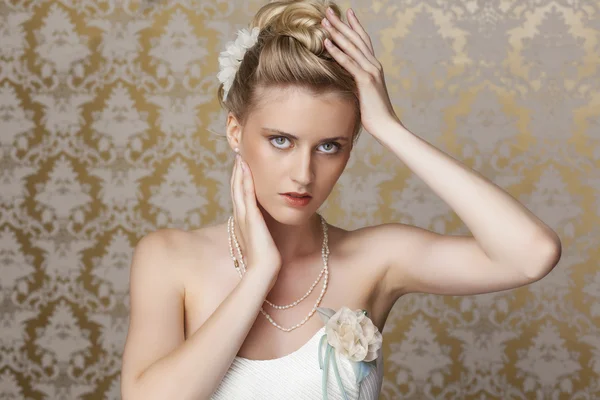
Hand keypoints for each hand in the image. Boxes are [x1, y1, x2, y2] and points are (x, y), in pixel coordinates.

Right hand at [230, 153, 281, 288]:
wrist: (263, 271)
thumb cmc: (264, 260)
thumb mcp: (261, 242)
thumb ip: (261, 233)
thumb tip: (265, 230)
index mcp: (243, 221)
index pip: (239, 196)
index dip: (239, 181)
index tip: (242, 167)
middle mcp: (240, 217)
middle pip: (236, 189)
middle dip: (237, 172)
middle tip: (238, 155)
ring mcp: (244, 216)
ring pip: (239, 188)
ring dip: (239, 172)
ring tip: (240, 156)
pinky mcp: (251, 217)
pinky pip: (247, 194)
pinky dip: (246, 180)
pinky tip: (246, 168)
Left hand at [321, 7, 401, 135]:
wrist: (387, 126)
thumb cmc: (374, 114)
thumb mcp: (363, 94)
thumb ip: (356, 82)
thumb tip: (345, 79)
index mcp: (374, 67)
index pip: (363, 41)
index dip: (354, 26)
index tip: (346, 13)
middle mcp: (374, 65)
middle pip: (356, 38)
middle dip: (342, 23)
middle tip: (329, 10)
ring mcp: (371, 72)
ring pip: (351, 47)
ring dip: (336, 32)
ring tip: (324, 21)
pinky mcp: (365, 81)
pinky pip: (348, 63)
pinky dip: (337, 52)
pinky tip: (327, 42)